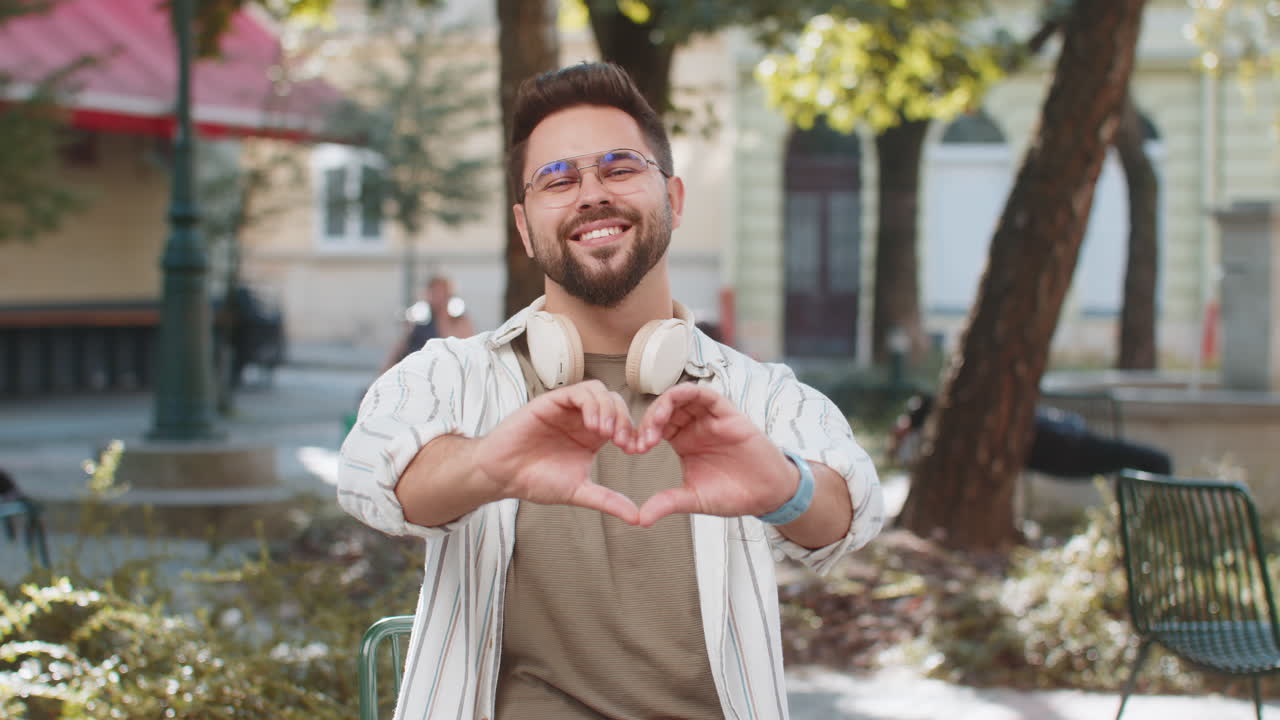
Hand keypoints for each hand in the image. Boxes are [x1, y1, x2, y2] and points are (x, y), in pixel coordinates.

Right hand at [475, 380, 638, 522]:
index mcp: (593, 435)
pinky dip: (591, 403)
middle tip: (623, 442)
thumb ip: (608, 500)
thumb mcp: (579, 491)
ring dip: (609, 409)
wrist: (503, 476)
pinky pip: (578, 391)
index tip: (636, 450)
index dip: (634, 431)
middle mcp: (582, 418)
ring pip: (600, 391)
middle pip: (616, 402)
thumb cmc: (535, 481)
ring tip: (607, 433)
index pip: (623, 421)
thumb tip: (637, 518)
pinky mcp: (551, 402)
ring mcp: (567, 408)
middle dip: (625, 419)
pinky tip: (592, 425)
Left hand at [628, 384, 797, 527]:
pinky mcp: (727, 413)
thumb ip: (667, 503)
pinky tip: (675, 401)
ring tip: (655, 425)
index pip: (655, 426)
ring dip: (663, 405)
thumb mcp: (693, 499)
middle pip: (664, 409)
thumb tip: (639, 520)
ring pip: (681, 397)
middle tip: (642, 441)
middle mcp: (694, 426)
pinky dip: (688, 392)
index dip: (641, 433)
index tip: (633, 449)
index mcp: (683, 441)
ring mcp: (710, 418)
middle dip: (648, 420)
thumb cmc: (732, 494)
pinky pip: (705, 394)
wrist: (766, 495)